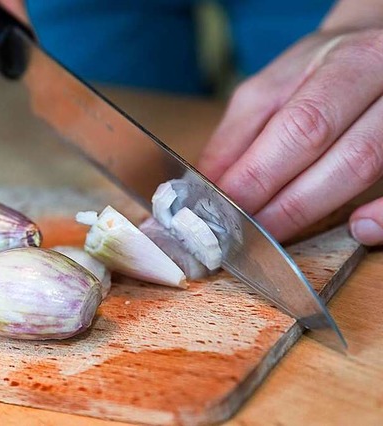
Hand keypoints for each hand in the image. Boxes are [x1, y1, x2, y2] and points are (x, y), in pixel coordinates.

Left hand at [198, 27, 382, 245]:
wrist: (381, 48)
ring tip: (270, 238)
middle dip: (282, 201)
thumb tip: (206, 186)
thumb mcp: (270, 89)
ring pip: (367, 167)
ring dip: (313, 213)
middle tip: (242, 230)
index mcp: (344, 64)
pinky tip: (357, 230)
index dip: (257, 174)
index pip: (299, 126)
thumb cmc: (318, 73)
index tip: (220, 207)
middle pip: (336, 150)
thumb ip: (238, 135)